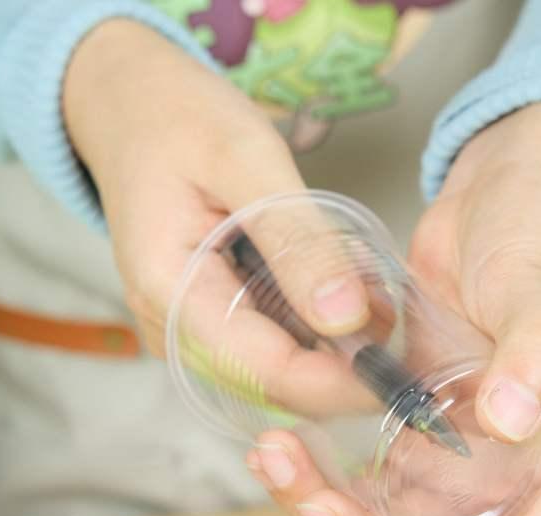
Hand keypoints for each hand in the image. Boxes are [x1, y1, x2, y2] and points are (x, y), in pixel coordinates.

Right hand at [64, 20, 369, 412]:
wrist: (133, 106)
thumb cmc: (182, 120)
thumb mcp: (247, 161)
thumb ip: (297, 239)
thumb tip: (346, 318)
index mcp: (170, 295)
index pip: (267, 373)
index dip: (341, 384)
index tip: (406, 372)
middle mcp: (173, 330)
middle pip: (273, 383)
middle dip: (345, 372)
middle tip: (407, 331)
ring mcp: (188, 331)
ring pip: (276, 371)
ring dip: (335, 353)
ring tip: (380, 304)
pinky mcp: (208, 321)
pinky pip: (269, 344)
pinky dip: (315, 330)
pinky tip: (347, 295)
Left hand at [248, 103, 540, 515]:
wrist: (508, 188)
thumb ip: (539, 353)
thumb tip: (513, 425)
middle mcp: (530, 473)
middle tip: (314, 509)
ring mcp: (475, 458)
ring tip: (277, 463)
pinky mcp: (429, 435)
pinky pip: (376, 486)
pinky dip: (328, 481)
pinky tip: (282, 448)